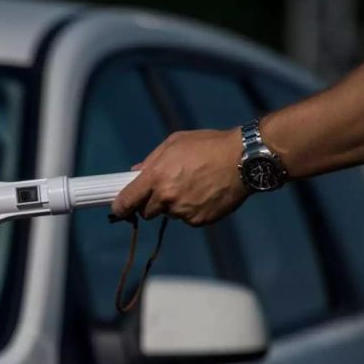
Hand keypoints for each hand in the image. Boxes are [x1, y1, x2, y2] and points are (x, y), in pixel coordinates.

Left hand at [111, 129, 249, 225]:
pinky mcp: (198, 220)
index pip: (127, 201)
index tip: (119, 210)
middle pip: (146, 212)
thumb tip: (135, 172)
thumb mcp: (174, 143)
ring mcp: (183, 211)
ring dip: (174, 206)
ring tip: (193, 186)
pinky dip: (192, 210)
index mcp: (155, 177)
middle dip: (152, 203)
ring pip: (169, 214)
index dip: (120, 208)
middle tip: (167, 190)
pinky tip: (205, 194)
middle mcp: (166, 197)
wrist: (243, 159)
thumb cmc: (208, 145)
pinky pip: (188, 219)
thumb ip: (151, 160)